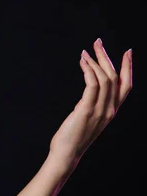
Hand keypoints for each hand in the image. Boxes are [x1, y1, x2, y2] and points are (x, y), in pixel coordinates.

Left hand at [49, 38, 132, 168]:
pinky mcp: (86, 110)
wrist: (66, 153)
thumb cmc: (73, 135)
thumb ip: (92, 104)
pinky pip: (92, 85)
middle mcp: (110, 109)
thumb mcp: (88, 117)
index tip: (127, 51)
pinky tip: (82, 62)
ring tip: (85, 51)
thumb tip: (89, 87)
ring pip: (105, 78)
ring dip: (95, 61)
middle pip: (115, 77)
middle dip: (107, 57)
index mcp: (112, 110)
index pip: (127, 85)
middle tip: (97, 42)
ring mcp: (100, 110)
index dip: (128, 67)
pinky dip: (88, 70)